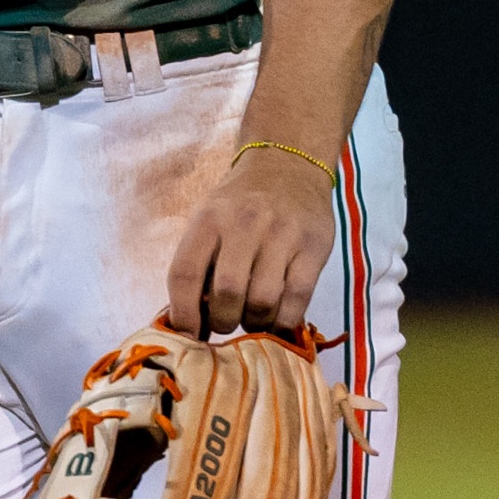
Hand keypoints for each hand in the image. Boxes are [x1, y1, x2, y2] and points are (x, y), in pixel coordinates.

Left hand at [167, 139, 340, 338]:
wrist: (290, 164)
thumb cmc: (240, 203)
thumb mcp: (209, 220)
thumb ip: (200, 264)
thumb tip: (193, 324)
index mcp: (209, 219)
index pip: (185, 275)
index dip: (183, 314)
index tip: (189, 335)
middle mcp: (244, 223)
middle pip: (226, 293)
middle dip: (223, 322)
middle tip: (226, 324)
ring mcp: (283, 234)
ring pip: (263, 301)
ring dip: (255, 324)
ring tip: (253, 320)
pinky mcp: (314, 246)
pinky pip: (297, 299)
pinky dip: (284, 321)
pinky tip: (278, 322)